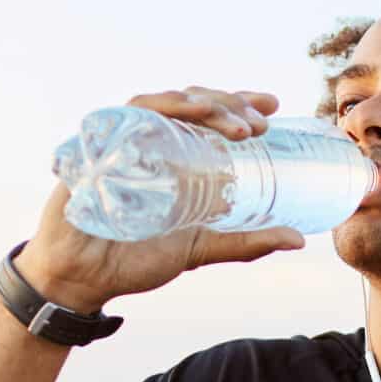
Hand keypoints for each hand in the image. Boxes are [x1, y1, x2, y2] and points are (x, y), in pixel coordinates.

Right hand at [18, 87, 306, 310]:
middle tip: (261, 125)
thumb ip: (244, 242)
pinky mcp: (96, 146)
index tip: (274, 108)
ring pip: (164, 101)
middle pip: (190, 102)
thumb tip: (298, 240)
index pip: (208, 115)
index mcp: (173, 155)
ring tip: (238, 128)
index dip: (239, 103)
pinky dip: (158, 108)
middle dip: (229, 104)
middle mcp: (148, 140)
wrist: (82, 280)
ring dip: (203, 106)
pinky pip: (125, 114)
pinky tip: (187, 112)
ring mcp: (121, 139)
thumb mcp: (200, 248)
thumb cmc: (133, 259)